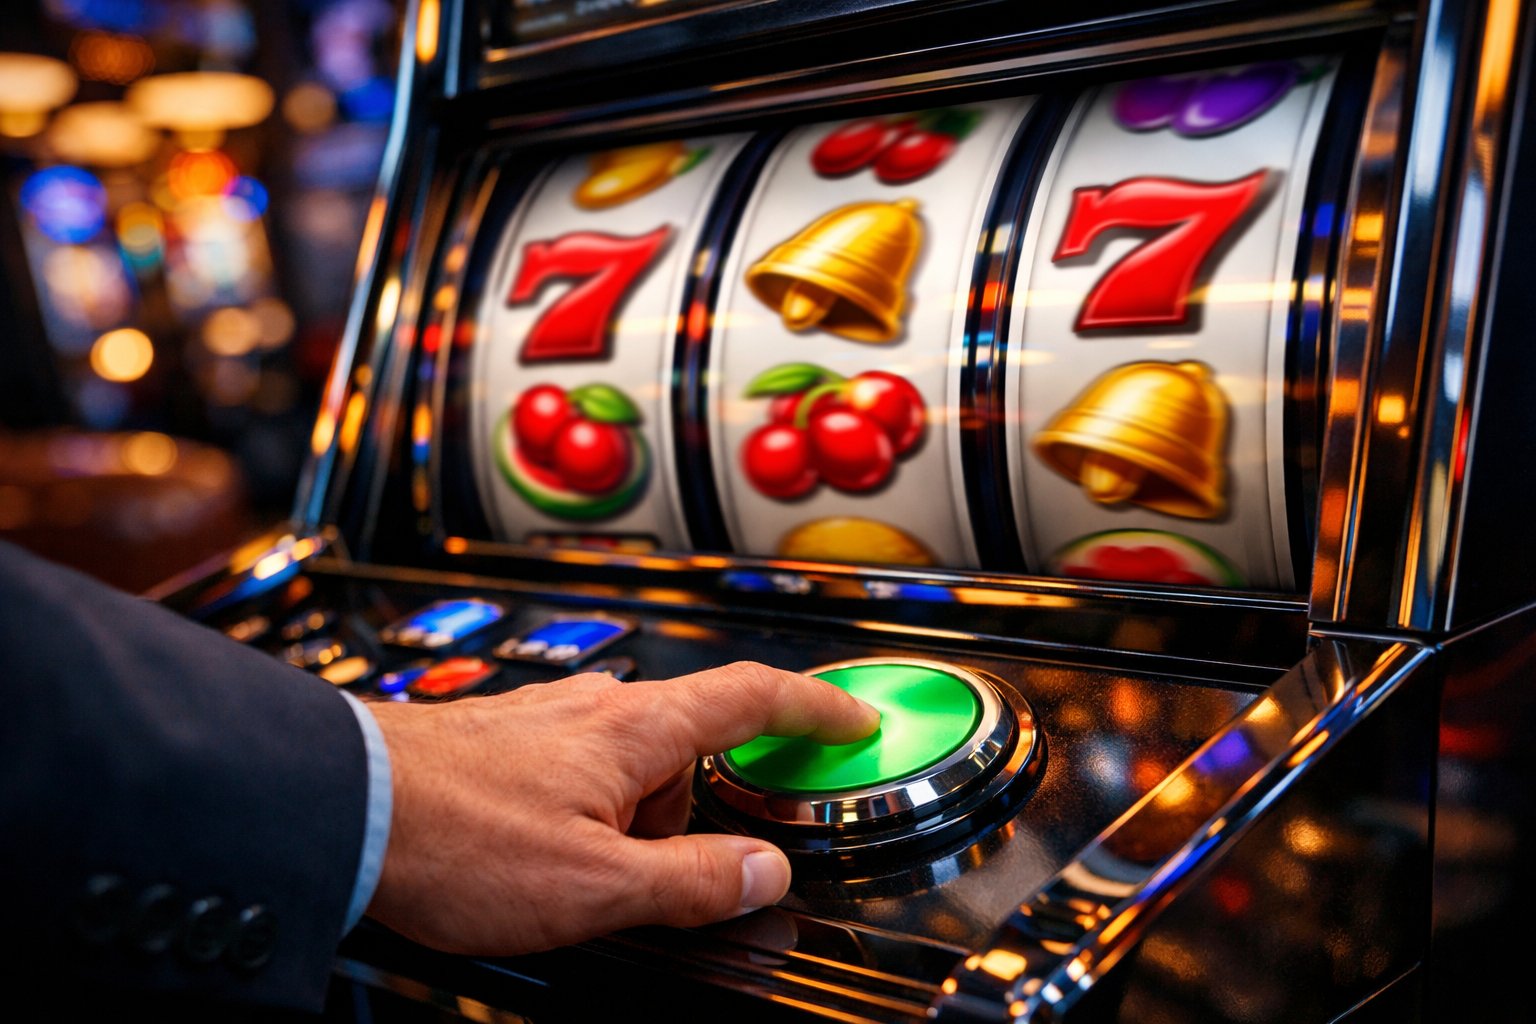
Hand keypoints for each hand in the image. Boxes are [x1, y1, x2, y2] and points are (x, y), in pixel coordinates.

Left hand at [363, 661, 878, 954]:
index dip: (816, 709)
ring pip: (630, 766)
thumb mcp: (595, 885)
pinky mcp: (508, 743)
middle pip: (691, 745)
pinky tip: (542, 859)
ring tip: (584, 883)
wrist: (341, 808)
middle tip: (685, 870)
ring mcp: (548, 721)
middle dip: (698, 810)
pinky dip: (589, 816)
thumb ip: (692, 881)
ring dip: (635, 822)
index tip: (856, 720)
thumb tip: (763, 877)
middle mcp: (595, 709)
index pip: (754, 698)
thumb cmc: (454, 837)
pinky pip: (581, 775)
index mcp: (636, 729)